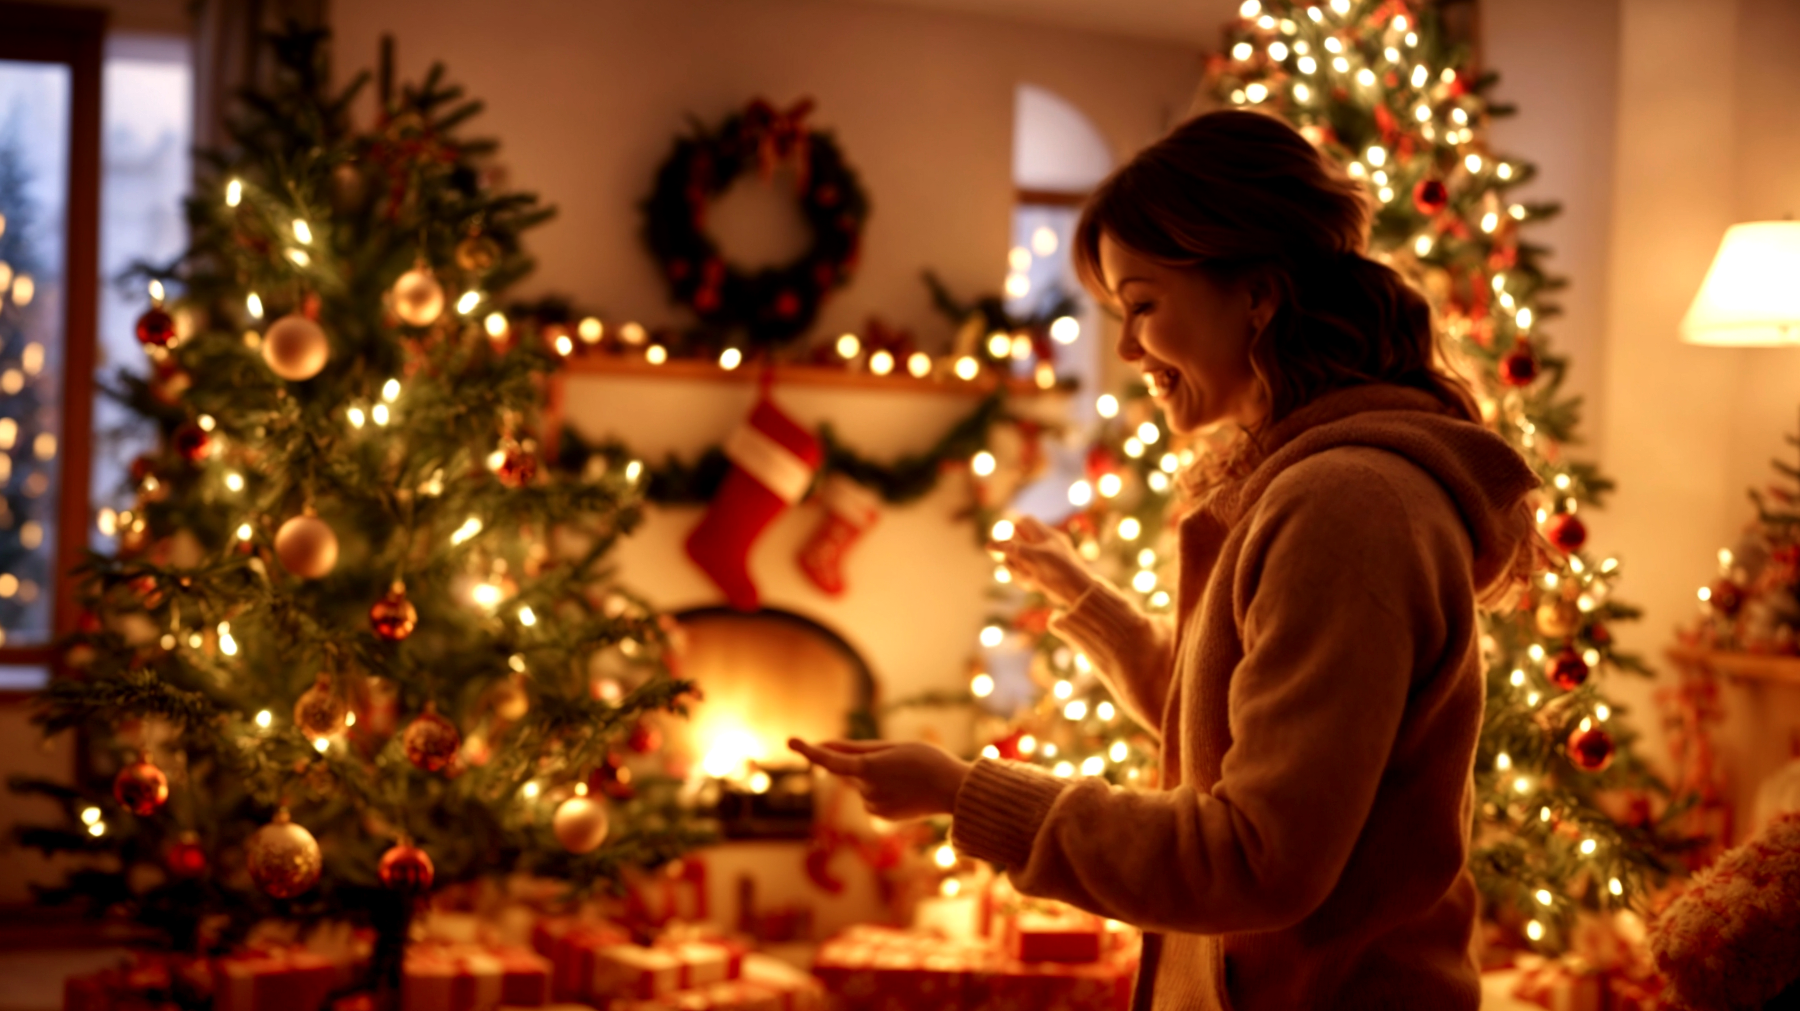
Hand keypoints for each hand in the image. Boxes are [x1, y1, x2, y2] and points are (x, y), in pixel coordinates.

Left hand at [789, 738, 970, 819]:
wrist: (953, 791)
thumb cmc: (926, 761)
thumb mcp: (893, 747)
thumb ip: (857, 749)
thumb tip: (827, 747)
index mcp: (869, 768)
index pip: (831, 761)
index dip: (810, 750)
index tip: (791, 740)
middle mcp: (867, 790)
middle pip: (852, 770)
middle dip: (864, 762)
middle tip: (898, 759)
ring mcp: (874, 806)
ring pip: (862, 784)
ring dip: (876, 776)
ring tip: (907, 775)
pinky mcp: (881, 816)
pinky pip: (872, 797)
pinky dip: (882, 790)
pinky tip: (905, 789)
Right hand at [989, 515, 1094, 608]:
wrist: (1078, 592)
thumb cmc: (1059, 569)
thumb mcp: (1032, 556)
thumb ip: (1011, 549)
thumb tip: (989, 544)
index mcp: (1046, 535)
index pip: (1025, 521)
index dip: (1013, 528)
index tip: (1005, 539)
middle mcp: (1044, 546)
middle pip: (1018, 543)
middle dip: (1013, 555)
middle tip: (1015, 562)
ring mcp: (1043, 561)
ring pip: (1020, 561)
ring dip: (1018, 569)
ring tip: (1027, 576)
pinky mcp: (1042, 575)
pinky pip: (1025, 574)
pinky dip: (1025, 579)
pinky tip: (1033, 585)